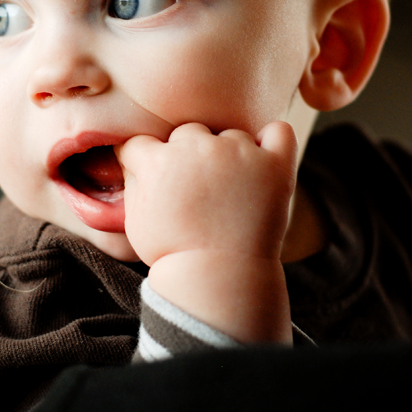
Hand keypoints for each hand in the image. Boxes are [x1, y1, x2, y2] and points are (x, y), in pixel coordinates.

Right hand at [115, 121, 296, 267]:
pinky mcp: (273, 164)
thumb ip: (134, 177)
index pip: (144, 142)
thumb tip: (137, 154)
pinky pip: (278, 132)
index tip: (160, 183)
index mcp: (157, 159)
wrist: (219, 279)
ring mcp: (238, 152)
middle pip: (188, 132)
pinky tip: (263, 159)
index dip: (148, 162)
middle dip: (189, 156)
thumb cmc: (174, 253)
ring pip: (230, 134)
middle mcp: (196, 147)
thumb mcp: (135, 218)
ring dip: (228, 154)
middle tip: (198, 193)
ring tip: (230, 195)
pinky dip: (272, 140)